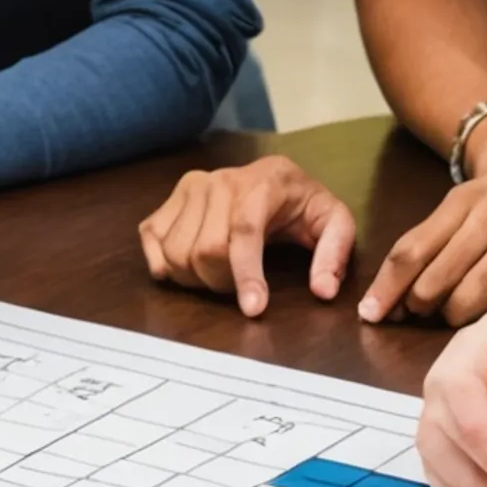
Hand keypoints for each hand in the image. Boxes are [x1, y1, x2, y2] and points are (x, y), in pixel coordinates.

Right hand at [137, 156, 355, 316]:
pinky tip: (188, 266)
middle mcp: (219, 181)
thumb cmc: (303, 204)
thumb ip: (334, 252)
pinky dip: (164, 263)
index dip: (246, 275)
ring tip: (218, 274)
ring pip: (176, 250)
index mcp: (262, 184)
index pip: (244, 233)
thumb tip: (323, 290)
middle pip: (205, 249)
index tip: (253, 310)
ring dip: (194, 278)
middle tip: (238, 286)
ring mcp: (190, 187)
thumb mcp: (334, 221)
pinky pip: (151, 239)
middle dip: (221, 282)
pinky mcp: (170, 198)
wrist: (274, 176)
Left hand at [361, 147, 486, 325]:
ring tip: (445, 314)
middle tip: (412, 314)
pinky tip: (477, 313)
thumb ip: (427, 248)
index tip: (369, 313)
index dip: (388, 285)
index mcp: (466, 194)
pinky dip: (484, 312)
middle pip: (439, 270)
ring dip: (451, 311)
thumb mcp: (466, 217)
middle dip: (417, 301)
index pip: (413, 246)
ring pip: (472, 288)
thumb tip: (385, 299)